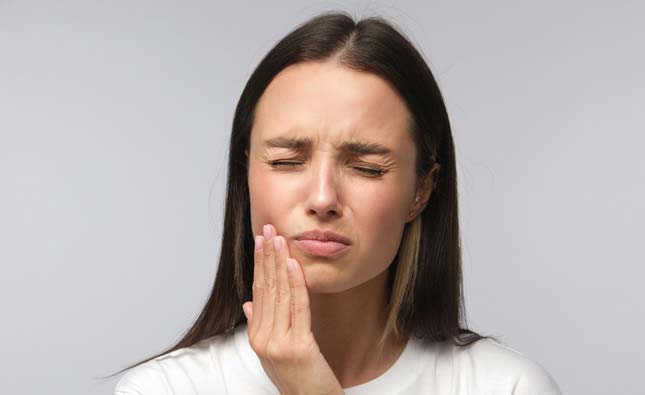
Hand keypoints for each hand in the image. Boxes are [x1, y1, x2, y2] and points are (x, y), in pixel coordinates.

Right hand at [242, 223, 344, 394]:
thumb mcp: (272, 352)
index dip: (260, 264)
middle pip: (265, 288)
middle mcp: (263, 339)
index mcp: (256, 336)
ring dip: (278, 262)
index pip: (257, 291)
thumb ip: (260, 325)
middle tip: (268, 229)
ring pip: (279, 294)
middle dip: (266, 255)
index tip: (261, 240)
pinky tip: (292, 264)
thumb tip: (248, 303)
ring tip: (279, 238)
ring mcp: (278, 343)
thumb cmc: (296, 377)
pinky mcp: (298, 347)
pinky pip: (297, 307)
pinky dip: (295, 283)